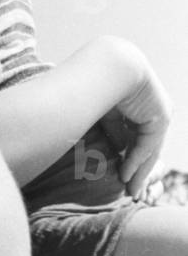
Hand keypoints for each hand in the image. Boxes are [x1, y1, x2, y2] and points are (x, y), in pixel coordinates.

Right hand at [105, 45, 171, 198]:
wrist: (109, 65)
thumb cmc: (94, 81)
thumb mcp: (102, 111)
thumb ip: (114, 129)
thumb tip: (119, 149)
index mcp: (132, 100)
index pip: (131, 133)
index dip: (124, 154)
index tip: (117, 173)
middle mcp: (147, 106)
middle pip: (141, 142)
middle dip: (135, 167)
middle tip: (128, 189)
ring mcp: (156, 110)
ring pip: (147, 146)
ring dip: (138, 170)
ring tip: (129, 190)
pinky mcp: (161, 116)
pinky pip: (148, 144)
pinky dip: (137, 161)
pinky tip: (127, 175)